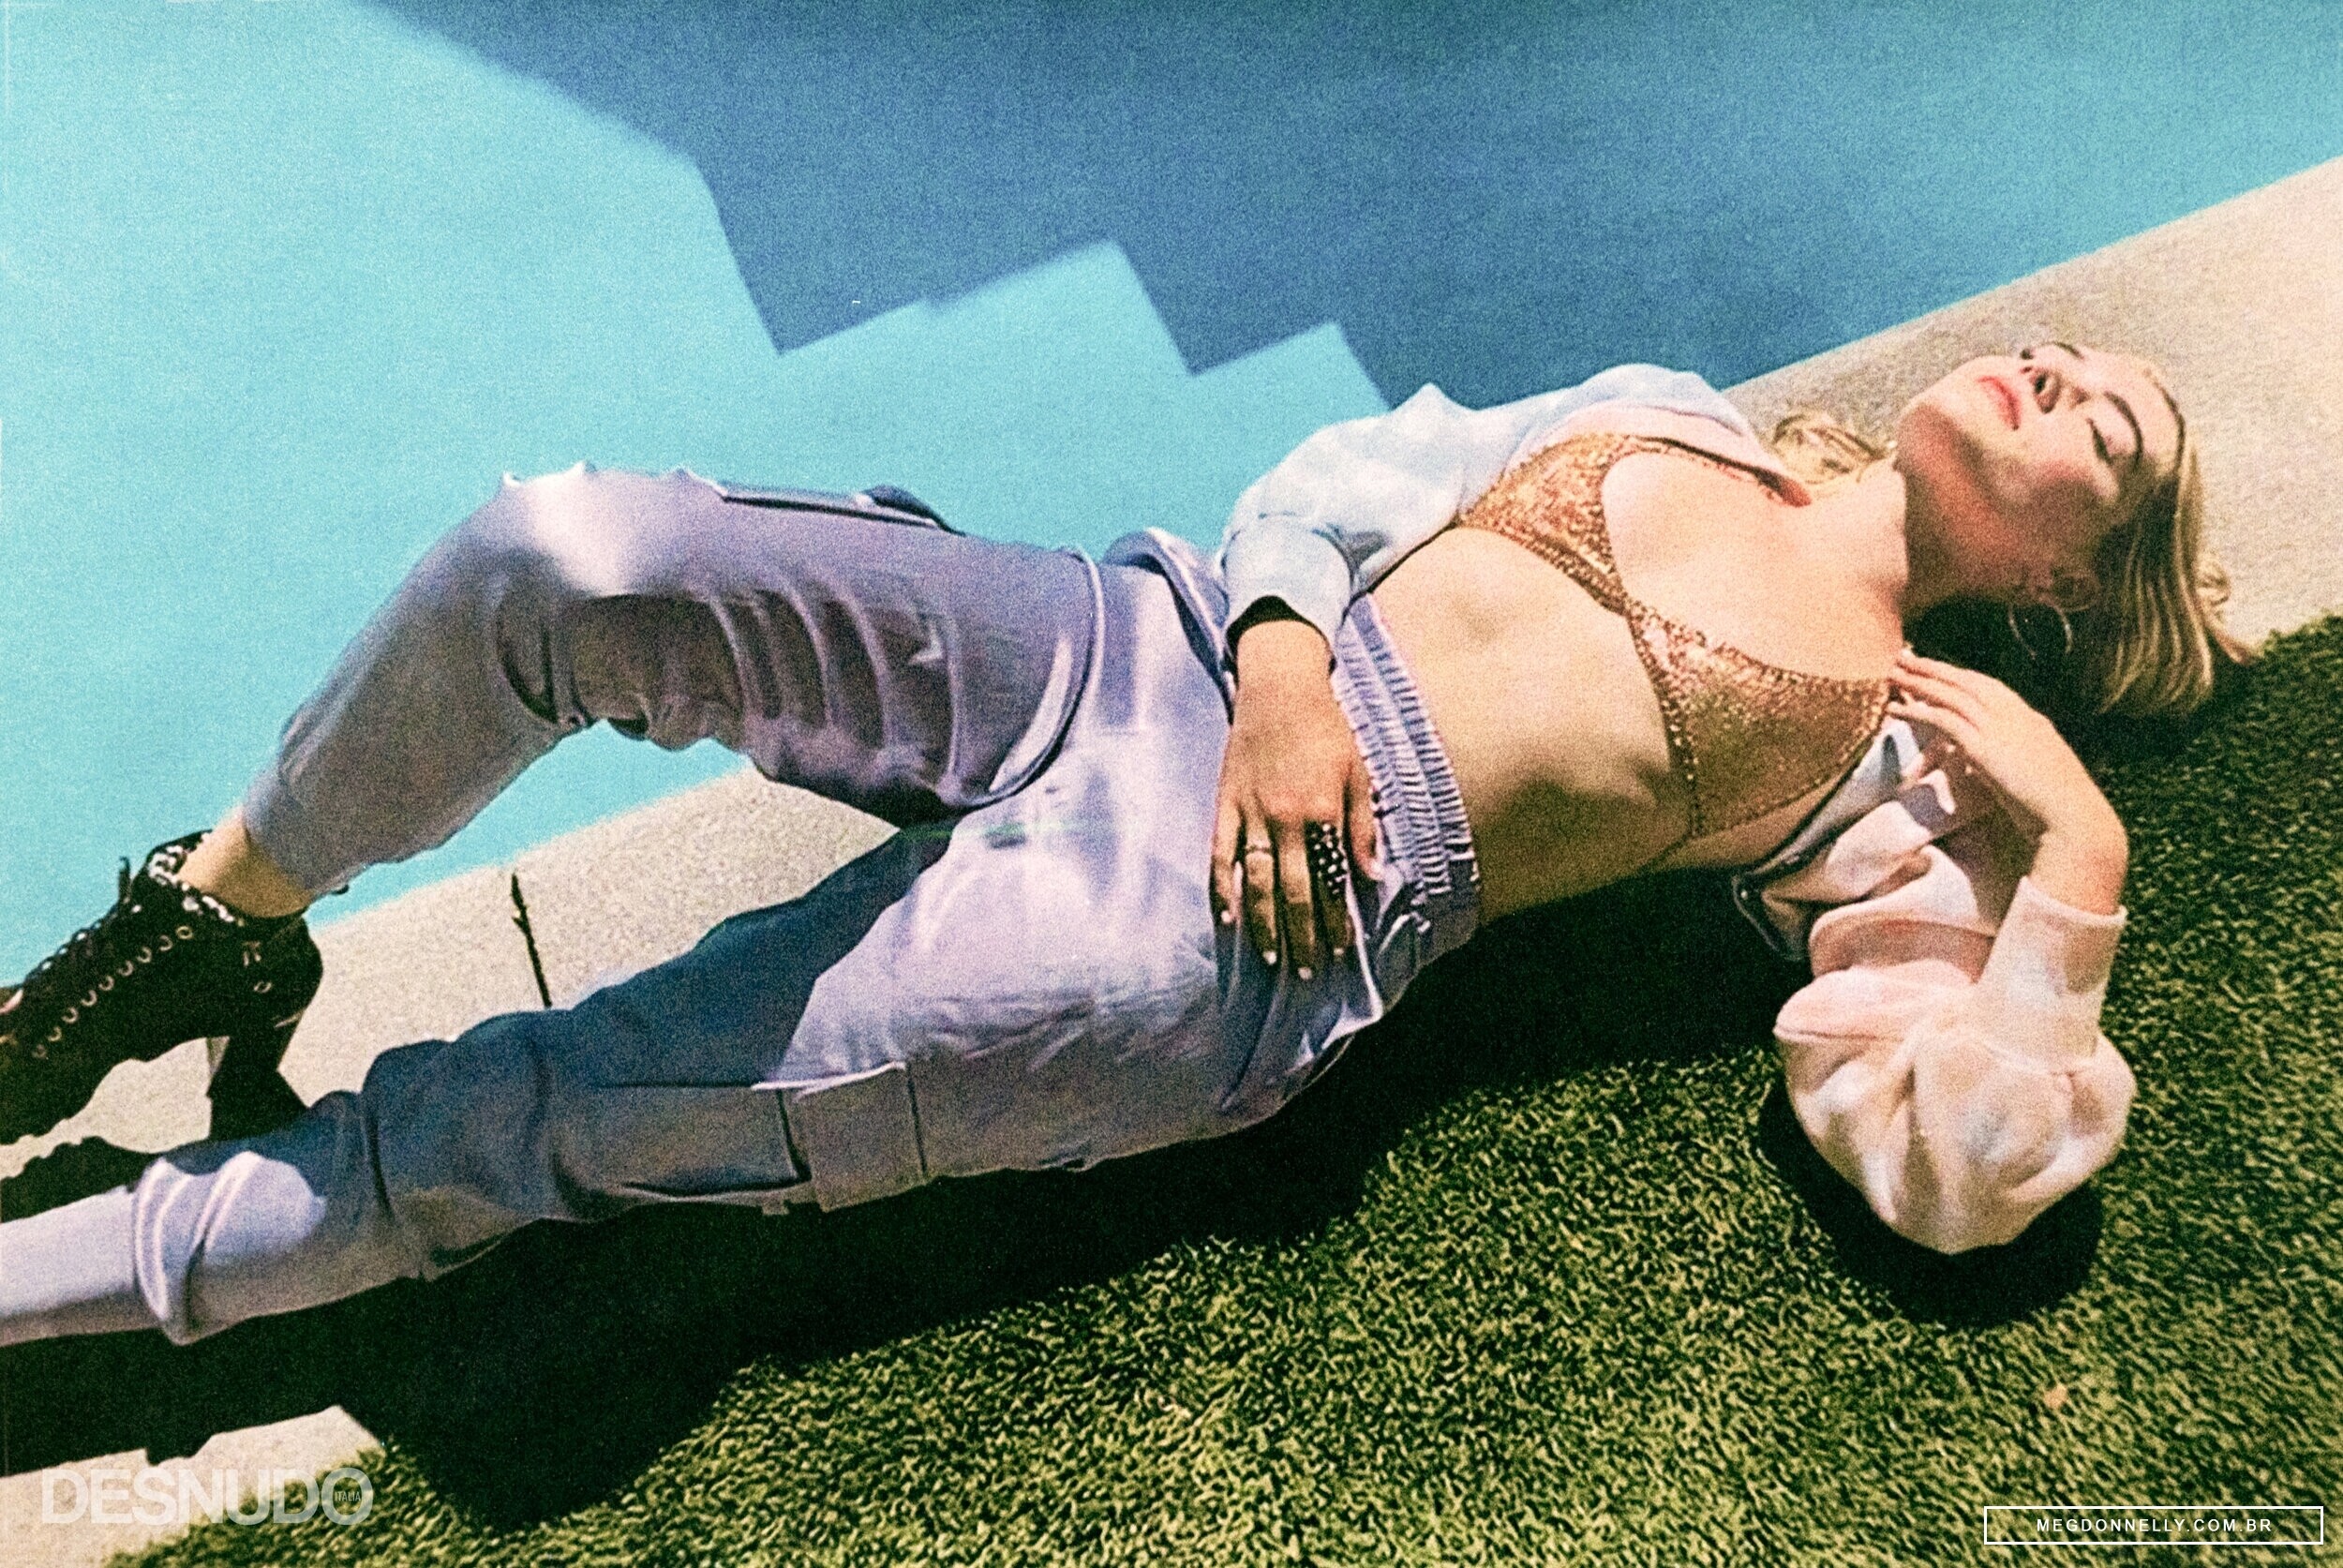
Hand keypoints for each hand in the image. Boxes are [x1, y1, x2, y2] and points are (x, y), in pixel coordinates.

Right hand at [1211, 616, 1379, 978]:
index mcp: (1322, 812)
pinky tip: (1226, 918)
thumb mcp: (1359, 772)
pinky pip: (1220, 855)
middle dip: (1302, 935)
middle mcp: (1285, 819)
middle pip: (1292, 892)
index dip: (1336, 919)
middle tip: (1308, 972)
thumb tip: (1371, 876)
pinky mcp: (1225, 804)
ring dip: (1263, 924)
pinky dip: (1222, 888)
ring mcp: (1250, 813)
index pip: (1330, 881)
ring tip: (1273, 957)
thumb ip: (1364, 826)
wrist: (1280, 686)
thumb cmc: (1327, 729)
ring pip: (1254, 882)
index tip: (1342, 949)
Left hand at [1888, 650, 2127, 909]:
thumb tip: (1983, 761)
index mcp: (2031, 721)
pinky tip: (1895, 709)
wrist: (2074, 819)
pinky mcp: (1984, 747)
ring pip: (1952, 694)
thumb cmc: (2058, 809)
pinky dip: (1916, 711)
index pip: (1990, 688)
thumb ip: (2011, 760)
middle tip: (1906, 656)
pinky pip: (1943, 720)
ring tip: (1893, 672)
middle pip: (1968, 682)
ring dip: (1919, 681)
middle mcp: (2016, 716)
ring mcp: (2001, 729)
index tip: (1940, 669)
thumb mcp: (2035, 774)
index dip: (1962, 677)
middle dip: (1935, 668)